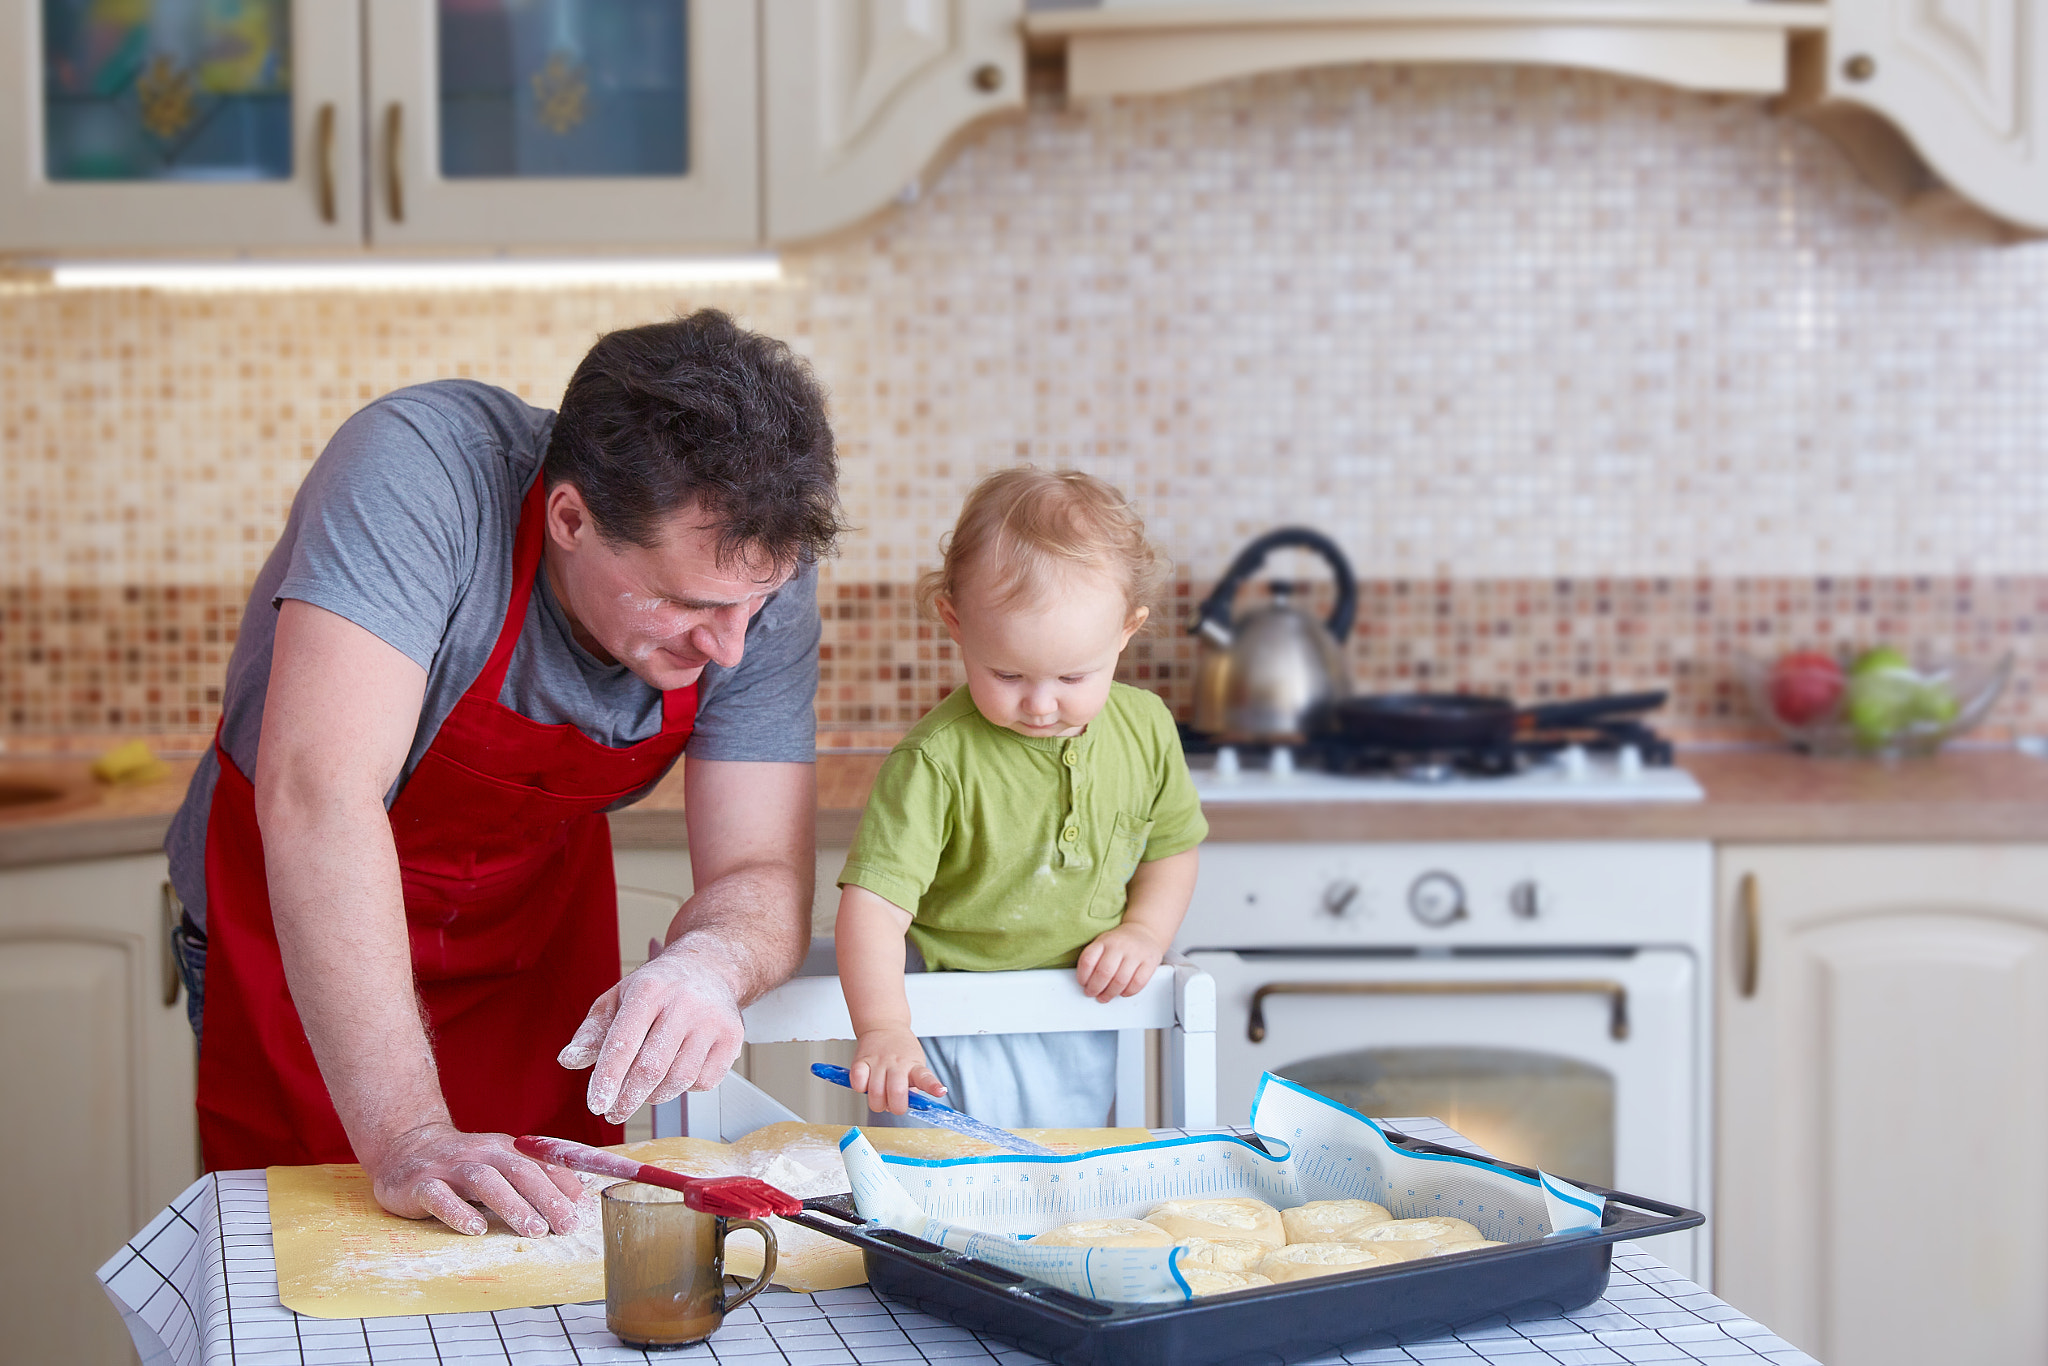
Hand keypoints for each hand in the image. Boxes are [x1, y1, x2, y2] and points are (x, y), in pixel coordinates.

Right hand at [365, 1121, 584, 1236]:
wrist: (406, 1147)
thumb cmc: (463, 1164)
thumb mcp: (501, 1163)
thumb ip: (535, 1177)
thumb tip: (580, 1195)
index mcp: (506, 1149)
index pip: (542, 1165)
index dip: (565, 1187)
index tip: (584, 1211)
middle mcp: (481, 1153)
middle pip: (520, 1171)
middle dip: (547, 1199)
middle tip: (567, 1225)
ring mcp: (450, 1167)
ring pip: (485, 1181)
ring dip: (513, 1205)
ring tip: (534, 1230)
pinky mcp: (421, 1183)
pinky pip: (440, 1197)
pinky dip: (459, 1212)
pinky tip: (475, 1229)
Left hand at [557, 941, 744, 1123]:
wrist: (709, 968)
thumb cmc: (658, 987)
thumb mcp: (618, 998)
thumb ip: (592, 1031)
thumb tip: (569, 1059)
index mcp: (649, 989)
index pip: (624, 1042)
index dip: (608, 1078)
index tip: (596, 1105)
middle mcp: (684, 1003)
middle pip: (652, 1067)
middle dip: (628, 1098)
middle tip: (614, 1112)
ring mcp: (713, 1020)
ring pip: (679, 1079)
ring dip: (654, 1096)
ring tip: (642, 1091)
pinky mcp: (733, 1037)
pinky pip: (704, 1082)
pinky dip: (684, 1089)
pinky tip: (674, 1075)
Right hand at [848, 1026, 945, 1114]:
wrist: (884, 1026)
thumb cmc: (901, 1050)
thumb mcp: (915, 1065)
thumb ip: (913, 1086)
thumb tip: (908, 1105)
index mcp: (914, 1066)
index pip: (926, 1077)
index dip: (933, 1086)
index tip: (940, 1091)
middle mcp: (897, 1063)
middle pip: (896, 1092)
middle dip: (894, 1107)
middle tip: (894, 1105)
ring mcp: (878, 1061)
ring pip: (875, 1093)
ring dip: (877, 1102)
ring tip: (880, 1096)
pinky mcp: (861, 1061)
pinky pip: (857, 1083)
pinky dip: (860, 1089)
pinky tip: (865, 1084)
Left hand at [1075, 922, 1167, 1002]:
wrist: (1144, 932)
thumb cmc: (1120, 943)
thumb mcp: (1103, 944)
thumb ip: (1093, 960)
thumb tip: (1085, 983)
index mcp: (1104, 941)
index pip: (1088, 960)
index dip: (1082, 976)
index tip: (1082, 983)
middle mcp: (1120, 945)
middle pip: (1104, 972)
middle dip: (1095, 988)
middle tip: (1092, 993)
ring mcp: (1136, 953)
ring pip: (1120, 980)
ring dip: (1110, 993)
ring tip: (1105, 996)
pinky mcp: (1150, 962)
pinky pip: (1138, 983)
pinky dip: (1128, 992)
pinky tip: (1122, 992)